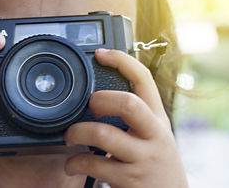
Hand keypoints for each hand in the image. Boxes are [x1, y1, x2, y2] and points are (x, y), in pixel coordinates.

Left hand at [64, 49, 187, 187]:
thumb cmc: (156, 160)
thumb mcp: (154, 133)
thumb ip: (137, 114)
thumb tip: (103, 94)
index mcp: (157, 117)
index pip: (144, 79)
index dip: (122, 61)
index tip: (100, 53)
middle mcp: (154, 134)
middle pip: (127, 103)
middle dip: (100, 99)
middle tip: (89, 106)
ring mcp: (143, 158)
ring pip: (104, 134)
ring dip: (77, 132)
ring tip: (70, 136)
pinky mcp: (130, 179)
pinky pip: (94, 164)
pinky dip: (75, 162)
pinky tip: (73, 163)